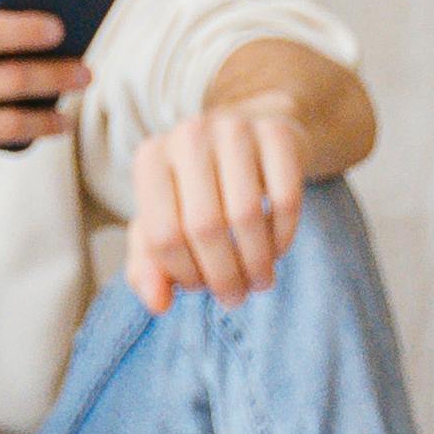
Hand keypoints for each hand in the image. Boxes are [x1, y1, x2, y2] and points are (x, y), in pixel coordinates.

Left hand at [125, 96, 306, 313]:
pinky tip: (277, 251)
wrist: (247, 141)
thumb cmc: (196, 192)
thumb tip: (158, 304)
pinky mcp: (279, 133)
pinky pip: (286, 199)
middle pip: (205, 227)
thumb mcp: (163, 224)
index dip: (183, 274)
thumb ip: (148, 266)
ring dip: (255, 263)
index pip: (162, 235)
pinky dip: (282, 237)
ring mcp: (235, 129)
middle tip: (235, 297)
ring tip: (258, 282)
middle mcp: (189, 136)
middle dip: (223, 276)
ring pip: (246, 215)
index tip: (199, 288)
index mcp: (150, 158)